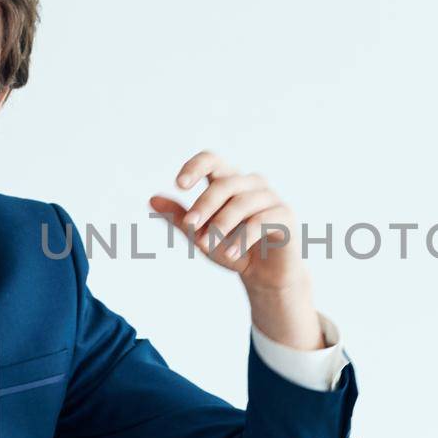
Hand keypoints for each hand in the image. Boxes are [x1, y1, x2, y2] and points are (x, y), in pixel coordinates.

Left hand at [151, 150, 323, 350]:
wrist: (265, 276)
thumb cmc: (233, 249)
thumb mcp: (201, 235)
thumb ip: (180, 218)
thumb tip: (152, 200)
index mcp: (228, 183)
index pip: (212, 160)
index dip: (195, 167)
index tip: (179, 184)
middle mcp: (251, 184)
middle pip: (225, 183)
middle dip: (204, 205)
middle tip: (190, 227)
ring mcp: (270, 198)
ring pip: (242, 202)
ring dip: (221, 224)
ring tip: (207, 245)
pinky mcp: (285, 216)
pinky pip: (262, 220)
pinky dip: (243, 237)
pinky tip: (231, 253)